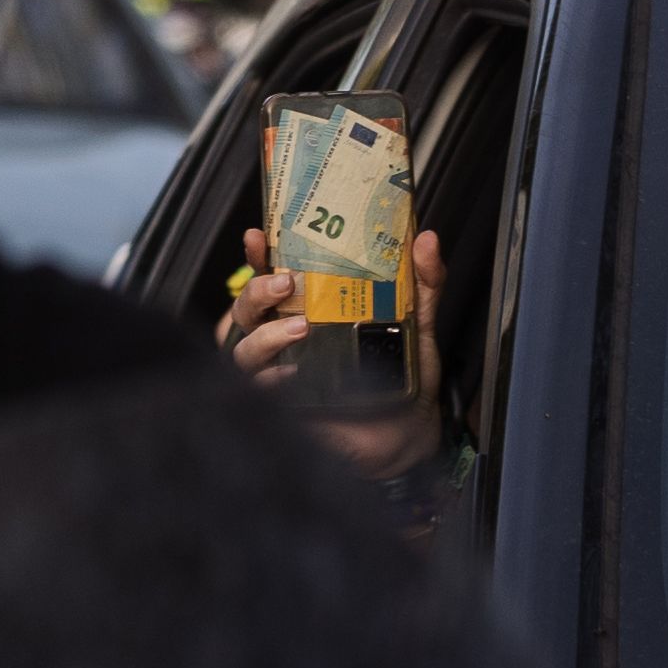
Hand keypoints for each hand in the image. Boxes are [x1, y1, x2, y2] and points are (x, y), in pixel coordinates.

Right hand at [219, 220, 441, 477]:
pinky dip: (269, 379)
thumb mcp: (418, 324)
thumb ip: (421, 282)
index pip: (271, 279)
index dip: (258, 257)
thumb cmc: (406, 379)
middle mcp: (286, 340)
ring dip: (263, 335)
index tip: (259, 236)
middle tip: (285, 283)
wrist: (413, 431)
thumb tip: (425, 240)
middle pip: (246, 310)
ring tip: (299, 328)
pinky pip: (257, 390)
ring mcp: (280, 373)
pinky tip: (291, 373)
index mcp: (308, 314)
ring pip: (242, 348)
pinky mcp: (282, 407)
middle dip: (256, 292)